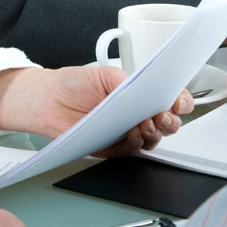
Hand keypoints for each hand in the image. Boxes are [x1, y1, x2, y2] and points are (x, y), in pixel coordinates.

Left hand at [0, 66, 192, 154]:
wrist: (47, 99)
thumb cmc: (74, 83)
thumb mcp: (105, 74)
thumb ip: (128, 83)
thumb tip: (146, 92)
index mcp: (138, 94)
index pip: (168, 100)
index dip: (179, 102)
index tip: (179, 101)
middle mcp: (135, 115)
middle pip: (166, 124)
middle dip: (171, 121)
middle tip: (164, 116)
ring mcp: (125, 132)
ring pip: (152, 140)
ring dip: (154, 134)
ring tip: (146, 124)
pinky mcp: (111, 148)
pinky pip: (130, 151)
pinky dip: (135, 144)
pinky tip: (132, 134)